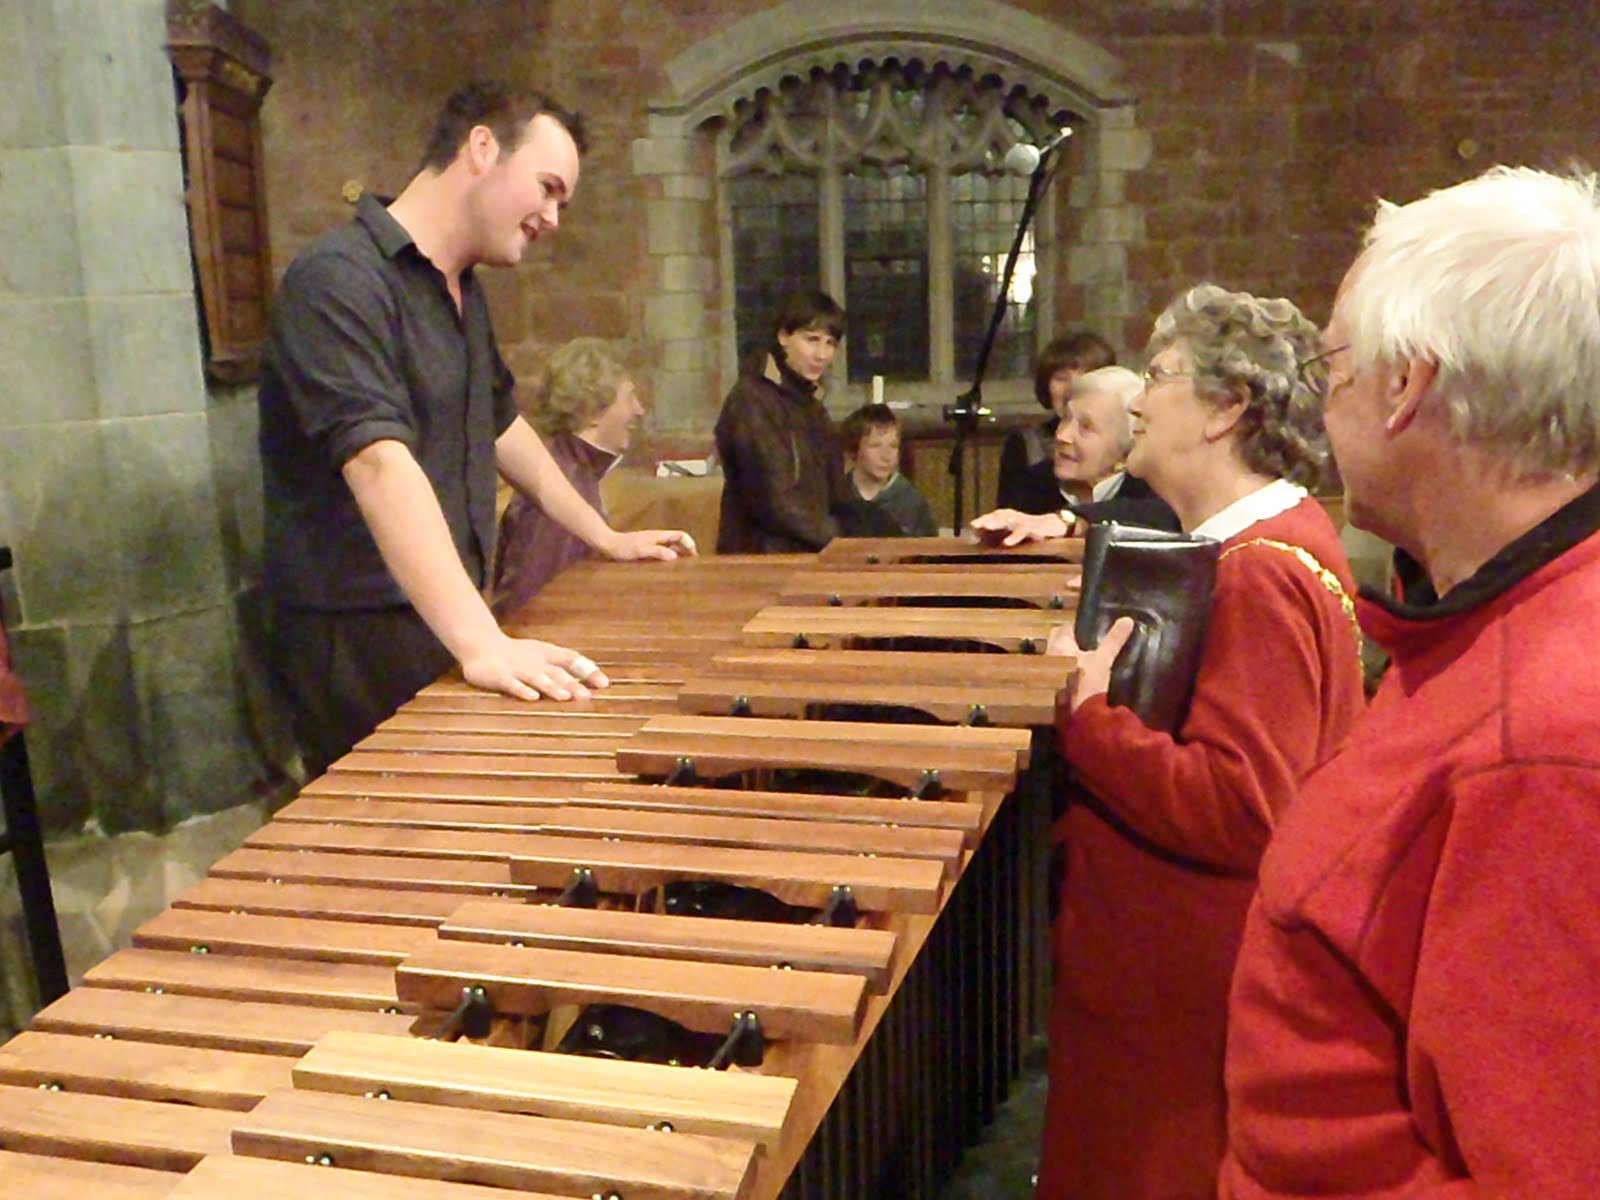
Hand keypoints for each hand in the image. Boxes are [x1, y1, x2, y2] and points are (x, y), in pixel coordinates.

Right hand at [458, 634, 609, 701]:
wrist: (480, 644)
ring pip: (537, 678)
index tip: (604, 683)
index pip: (571, 659)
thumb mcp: (543, 654)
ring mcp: (517, 668)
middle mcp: (535, 661)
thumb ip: (566, 664)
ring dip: (551, 687)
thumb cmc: (517, 654)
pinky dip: (522, 690)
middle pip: (556, 672)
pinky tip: (532, 698)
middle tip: (587, 696)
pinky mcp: (499, 676)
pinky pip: (512, 684)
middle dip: (572, 684)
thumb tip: (595, 680)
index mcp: (547, 654)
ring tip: (564, 696)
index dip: (587, 670)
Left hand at [601, 529, 697, 560]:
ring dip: (678, 553)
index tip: (694, 556)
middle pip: (677, 540)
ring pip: (670, 545)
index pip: (680, 535)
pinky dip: (668, 557)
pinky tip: (665, 566)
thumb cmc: (623, 548)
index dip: (689, 543)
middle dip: (686, 549)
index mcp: (658, 536)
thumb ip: (657, 552)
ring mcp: (651, 542)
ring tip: (681, 566)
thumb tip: (675, 556)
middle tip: (692, 563)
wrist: (607, 544)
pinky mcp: (645, 548)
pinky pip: (662, 551)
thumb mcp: (640, 550)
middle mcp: (657, 537)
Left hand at [969, 507, 1071, 546]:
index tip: (971, 525)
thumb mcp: (1011, 532)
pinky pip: (1022, 531)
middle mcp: (1015, 518)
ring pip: (1008, 520)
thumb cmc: (1029, 532)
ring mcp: (1024, 522)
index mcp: (1009, 518)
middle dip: (986, 520)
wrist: (1054, 527)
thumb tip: (974, 539)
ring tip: (985, 527)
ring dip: (996, 523)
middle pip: (998, 516)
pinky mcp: (1034, 528)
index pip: (994, 516)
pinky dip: (1014, 536)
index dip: (983, 519)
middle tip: (974, 525)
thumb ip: (994, 536)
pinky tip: (1006, 543)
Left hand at [1047, 616, 1135, 709]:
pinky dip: (1068, 672)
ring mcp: (1049, 674)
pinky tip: (1081, 676)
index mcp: (1058, 645)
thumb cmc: (1086, 681)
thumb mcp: (1103, 659)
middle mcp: (1049, 657)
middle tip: (1087, 644)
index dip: (1075, 628)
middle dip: (1070, 642)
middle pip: (1058, 643)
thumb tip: (1127, 620)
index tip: (1088, 630)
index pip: (1064, 629)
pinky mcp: (1052, 688)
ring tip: (1086, 659)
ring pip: (1058, 659)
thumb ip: (1114, 640)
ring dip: (1068, 658)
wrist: (1078, 714)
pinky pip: (1059, 674)